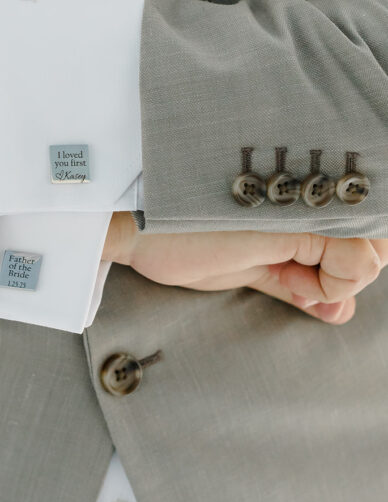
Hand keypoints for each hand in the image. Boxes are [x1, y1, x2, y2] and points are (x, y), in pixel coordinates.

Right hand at [103, 212, 387, 324]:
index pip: (366, 231)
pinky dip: (329, 286)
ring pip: (375, 254)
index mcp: (303, 195)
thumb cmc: (182, 238)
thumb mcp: (252, 266)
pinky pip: (357, 263)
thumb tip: (343, 314)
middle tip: (284, 269)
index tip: (296, 271)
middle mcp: (316, 188)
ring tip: (276, 264)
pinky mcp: (306, 216)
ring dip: (334, 279)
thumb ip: (300, 286)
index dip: (342, 263)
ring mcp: (314, 199)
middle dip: (343, 272)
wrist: (138, 222)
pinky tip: (279, 269)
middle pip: (378, 241)